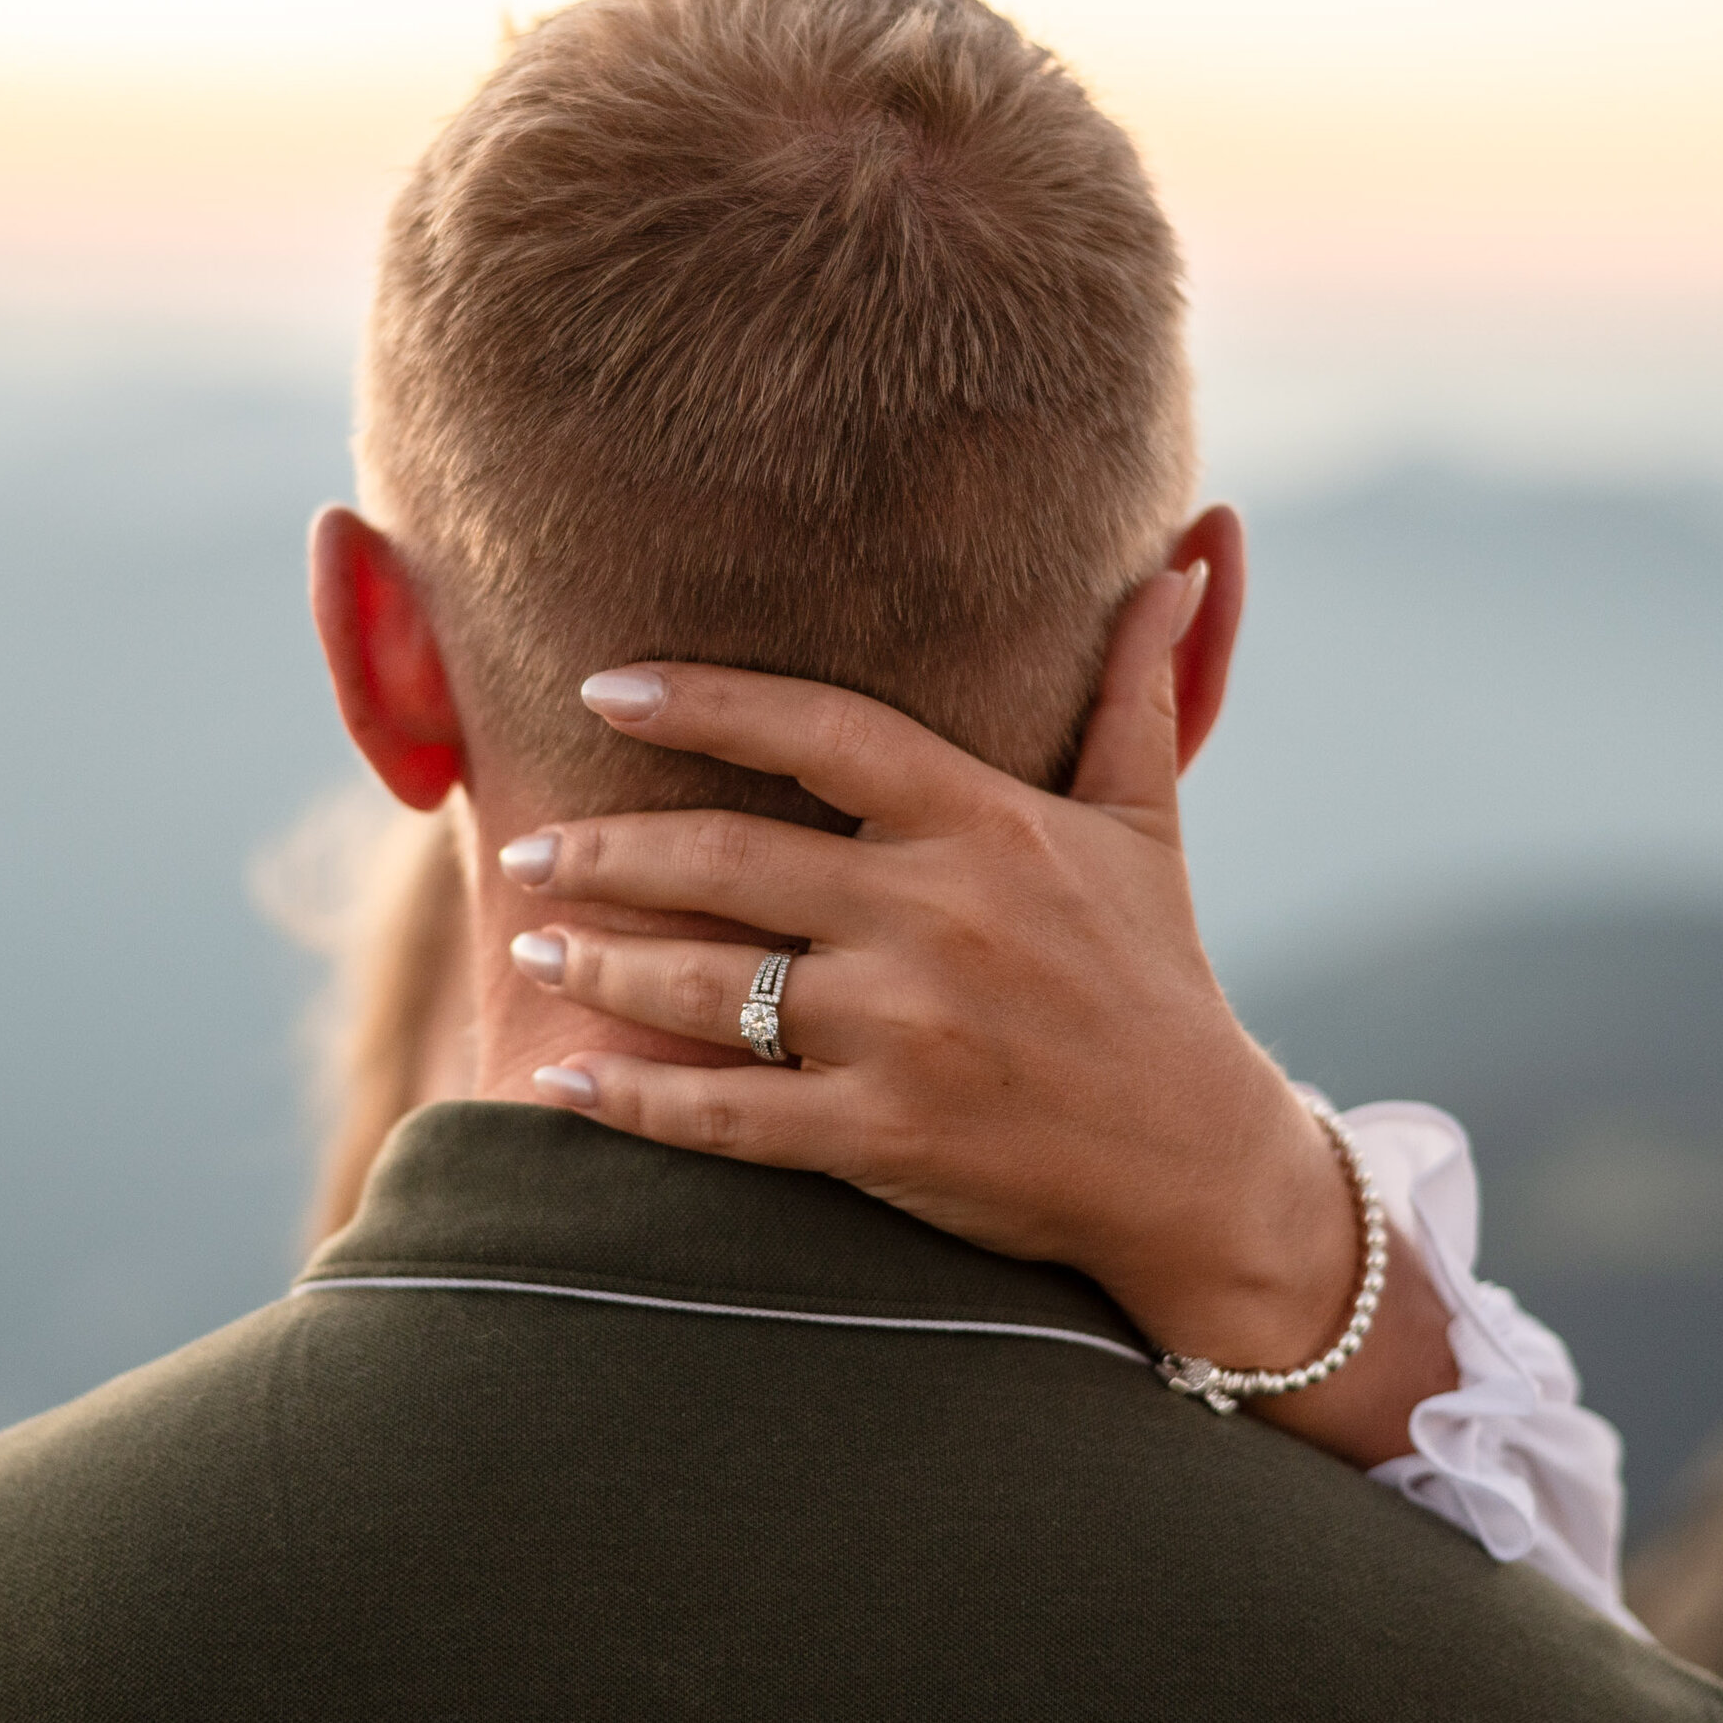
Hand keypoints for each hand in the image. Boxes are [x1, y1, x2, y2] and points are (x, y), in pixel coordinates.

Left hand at [500, 564, 1459, 1466]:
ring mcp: (906, 1031)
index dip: (703, 699)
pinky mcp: (885, 1135)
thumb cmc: (1157, 978)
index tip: (601, 688)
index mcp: (988, 823)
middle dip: (605, 852)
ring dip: (598, 962)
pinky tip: (560, 1080)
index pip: (820, 730)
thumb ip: (1140, 689)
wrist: (1198, 1166)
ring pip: (708, 983)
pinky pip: (726, 1114)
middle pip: (727, 857)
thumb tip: (1184, 557)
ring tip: (529, 945)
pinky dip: (632, 1099)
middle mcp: (936, 916)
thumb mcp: (1149, 821)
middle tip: (524, 847)